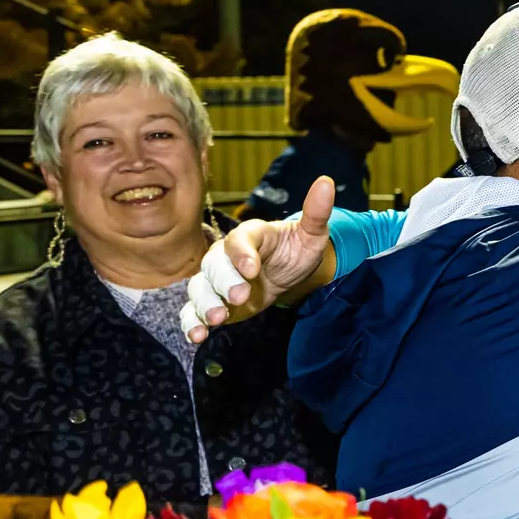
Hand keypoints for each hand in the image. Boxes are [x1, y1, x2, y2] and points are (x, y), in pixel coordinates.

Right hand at [181, 176, 336, 342]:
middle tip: (240, 296)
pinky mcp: (213, 302)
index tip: (252, 268)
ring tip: (217, 318)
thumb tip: (327, 182)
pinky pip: (193, 310)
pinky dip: (191, 322)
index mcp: (249, 235)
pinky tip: (197, 336)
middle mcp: (226, 256)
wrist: (286, 272)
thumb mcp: (311, 234)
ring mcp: (217, 280)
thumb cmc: (296, 249)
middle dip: (224, 282)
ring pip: (199, 288)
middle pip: (214, 265)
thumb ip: (316, 213)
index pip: (239, 240)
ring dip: (204, 303)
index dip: (242, 253)